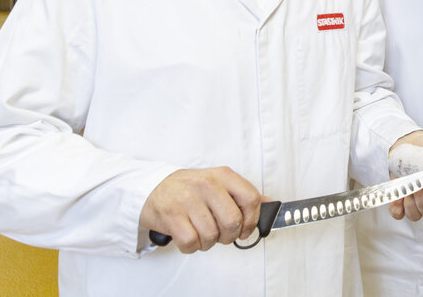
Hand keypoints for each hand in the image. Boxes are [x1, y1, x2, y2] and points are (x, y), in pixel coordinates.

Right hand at [140, 167, 262, 252]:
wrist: (152, 188)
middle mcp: (207, 185)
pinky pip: (191, 242)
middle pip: (233, 221)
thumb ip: (243, 194)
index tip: (246, 229)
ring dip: (208, 242)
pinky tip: (190, 237)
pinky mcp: (171, 216)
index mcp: (223, 175)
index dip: (252, 220)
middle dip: (230, 236)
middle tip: (222, 235)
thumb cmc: (189, 188)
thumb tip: (270, 205)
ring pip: (212, 235)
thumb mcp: (219, 182)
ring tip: (202, 233)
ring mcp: (188, 200)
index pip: (250, 198)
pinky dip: (192, 247)